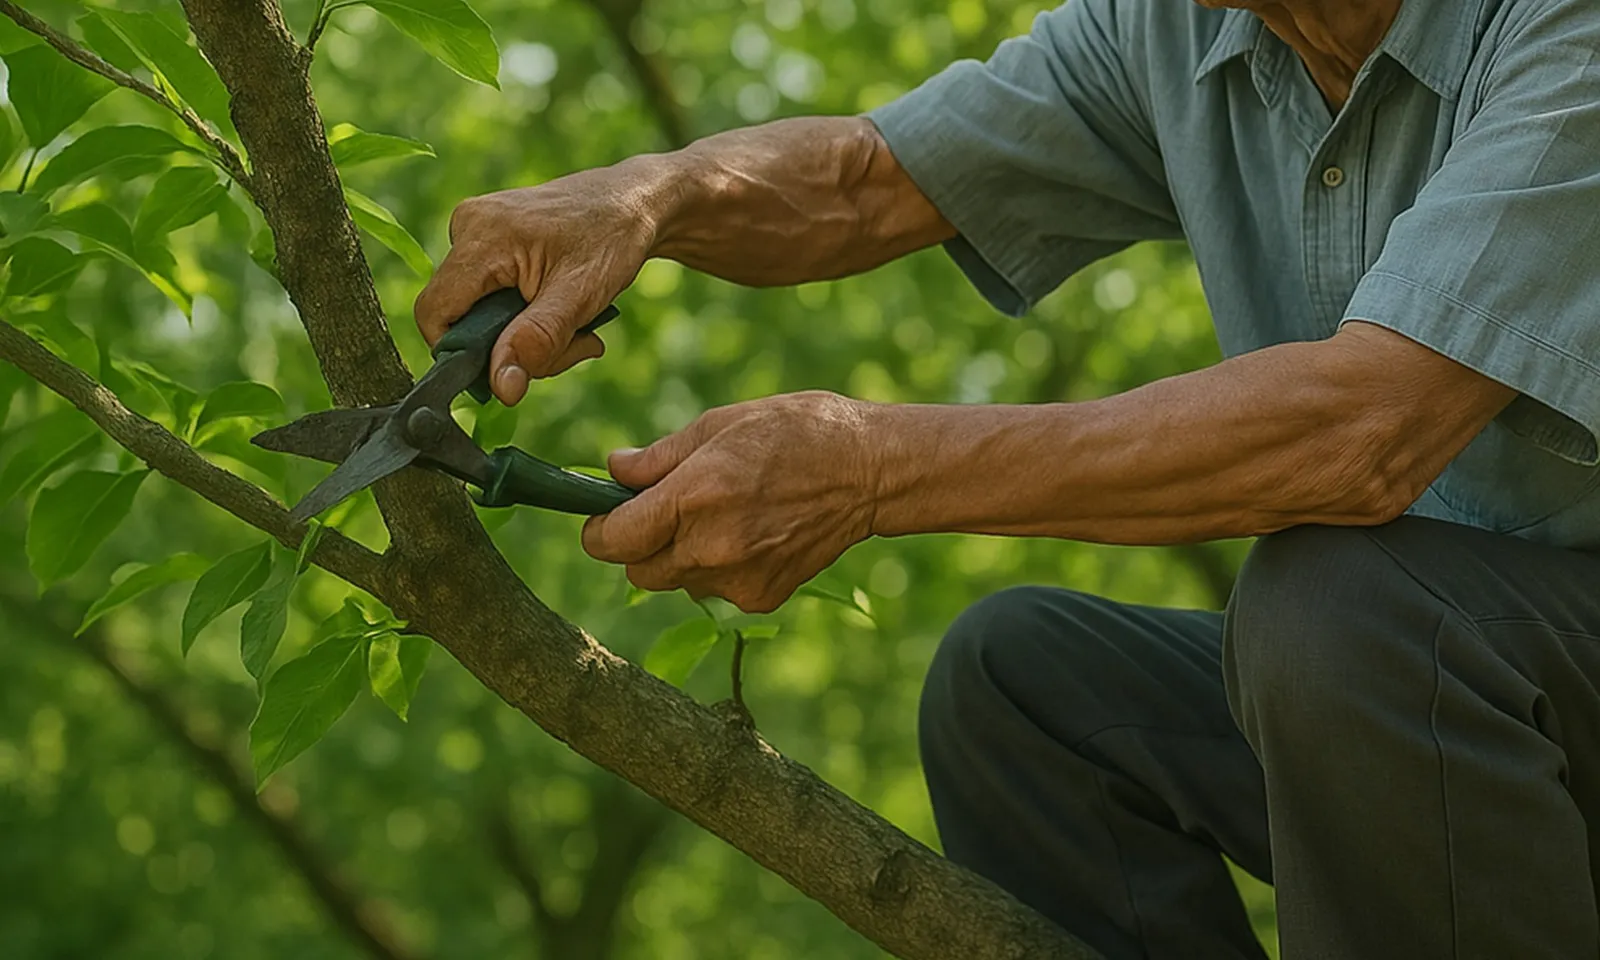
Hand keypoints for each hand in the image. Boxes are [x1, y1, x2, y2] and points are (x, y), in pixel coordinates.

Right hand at [413, 161, 664, 404]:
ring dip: (528, 335)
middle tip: (572, 345)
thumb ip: (536, 341)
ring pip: (480, 312)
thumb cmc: (614, 238)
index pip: (434, 312)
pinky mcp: (490, 238)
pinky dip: (528, 315)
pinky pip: (492, 295)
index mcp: (480, 236)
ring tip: (578, 326)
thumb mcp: (581, 296)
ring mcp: (476, 230)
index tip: (515, 368)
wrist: (637, 200)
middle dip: (514, 346)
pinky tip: (564, 309)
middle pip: (461, 318)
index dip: (462, 354)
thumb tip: (501, 389)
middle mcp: (467, 226)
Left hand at [582, 391, 881, 612]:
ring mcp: (737, 579)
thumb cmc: (797, 432)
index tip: (604, 517)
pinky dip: (721, 569)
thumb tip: (613, 470)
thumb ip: (659, 457)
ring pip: (678, 582)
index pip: (612, 540)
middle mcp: (710, 547)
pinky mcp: (762, 598)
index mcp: (693, 496)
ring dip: (683, 557)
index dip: (599, 530)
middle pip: (638, 571)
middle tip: (667, 512)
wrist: (869, 471)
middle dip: (640, 546)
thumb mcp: (720, 424)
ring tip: (723, 516)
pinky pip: (717, 590)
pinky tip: (754, 534)